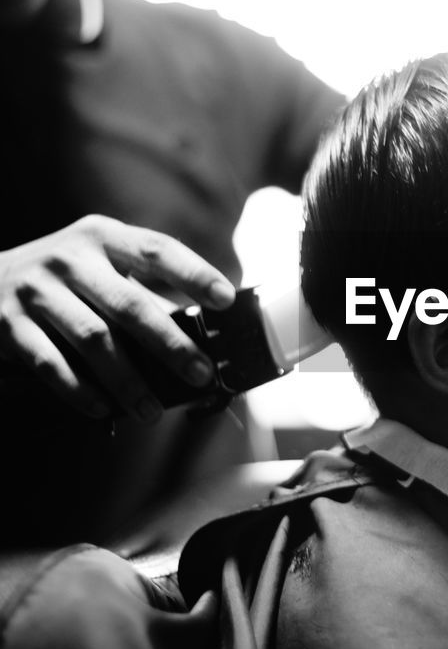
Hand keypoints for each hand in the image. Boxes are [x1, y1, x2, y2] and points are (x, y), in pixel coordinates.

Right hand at [0, 215, 236, 421]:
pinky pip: (51, 363)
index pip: (156, 250)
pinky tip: (104, 409)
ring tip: (152, 411)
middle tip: (201, 373)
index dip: (194, 273)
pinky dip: (80, 391)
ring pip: (93, 340)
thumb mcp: (96, 264)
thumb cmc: (60, 278)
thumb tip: (196, 331)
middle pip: (129, 304)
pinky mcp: (8, 324)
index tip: (226, 299)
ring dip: (128, 381)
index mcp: (101, 237)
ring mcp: (36, 290)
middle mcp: (69, 258)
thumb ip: (137, 288)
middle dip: (170, 344)